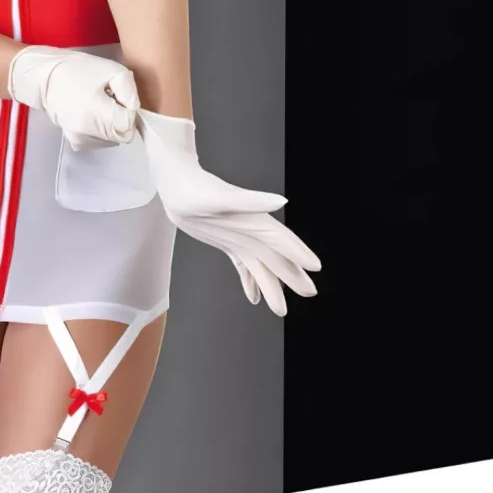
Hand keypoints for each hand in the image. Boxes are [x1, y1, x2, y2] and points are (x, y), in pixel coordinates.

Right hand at [7, 46, 139, 146]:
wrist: (43, 77)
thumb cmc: (78, 70)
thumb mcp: (111, 70)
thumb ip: (129, 91)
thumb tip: (133, 108)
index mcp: (98, 117)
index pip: (128, 125)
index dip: (128, 110)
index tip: (119, 96)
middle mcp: (89, 135)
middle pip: (121, 135)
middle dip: (121, 117)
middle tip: (110, 97)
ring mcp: (80, 140)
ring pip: (111, 139)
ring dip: (111, 123)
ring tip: (99, 103)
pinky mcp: (74, 140)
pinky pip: (99, 140)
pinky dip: (101, 128)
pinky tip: (91, 111)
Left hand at [134, 108, 320, 315]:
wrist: (176, 184)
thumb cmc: (195, 188)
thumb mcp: (220, 197)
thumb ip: (251, 201)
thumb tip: (280, 201)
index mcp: (255, 220)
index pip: (283, 240)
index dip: (299, 253)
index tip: (315, 266)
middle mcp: (251, 230)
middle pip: (277, 256)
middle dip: (293, 275)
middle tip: (309, 292)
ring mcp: (239, 237)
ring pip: (261, 265)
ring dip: (272, 285)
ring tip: (280, 308)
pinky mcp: (226, 242)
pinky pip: (243, 265)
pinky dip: (250, 280)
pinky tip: (254, 296)